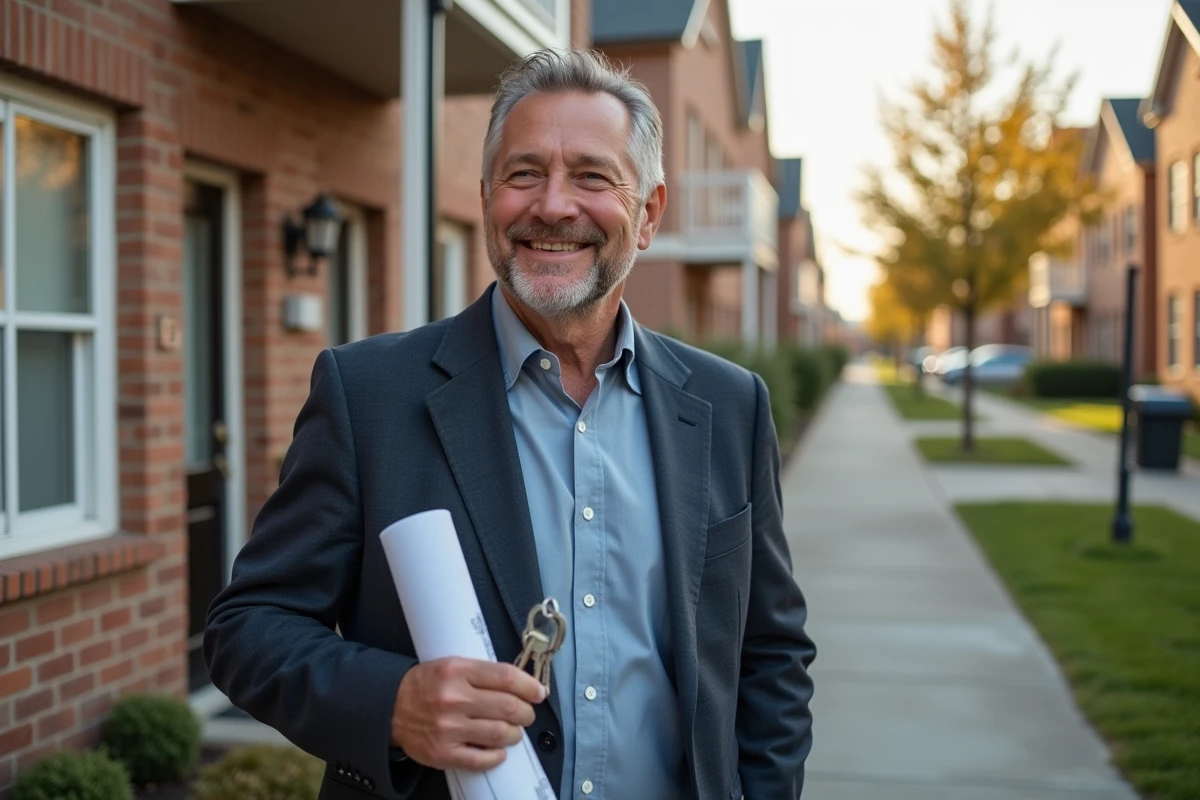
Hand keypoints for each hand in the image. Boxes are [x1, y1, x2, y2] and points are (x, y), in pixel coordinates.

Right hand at [391, 657, 546, 770]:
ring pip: (500, 733)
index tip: (539, 692)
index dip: (529, 685)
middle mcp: (453, 699)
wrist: (390, 707)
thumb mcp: (452, 664)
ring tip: (513, 730)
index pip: (506, 677)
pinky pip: (481, 759)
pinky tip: (498, 750)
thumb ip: (483, 672)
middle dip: (526, 712)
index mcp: (457, 671)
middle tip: (526, 713)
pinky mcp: (442, 752)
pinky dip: (496, 756)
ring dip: (515, 734)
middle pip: (508, 707)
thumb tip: (521, 683)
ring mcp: (448, 728)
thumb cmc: (426, 684)